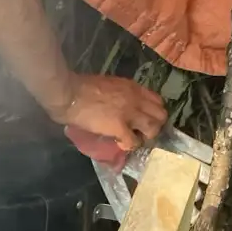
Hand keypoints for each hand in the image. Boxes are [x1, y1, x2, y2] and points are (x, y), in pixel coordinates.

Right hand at [49, 74, 166, 151]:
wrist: (70, 94)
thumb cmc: (84, 87)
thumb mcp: (111, 85)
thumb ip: (123, 94)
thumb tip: (126, 106)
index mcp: (133, 87)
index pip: (158, 101)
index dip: (154, 112)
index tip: (146, 119)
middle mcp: (136, 99)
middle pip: (161, 116)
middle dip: (155, 125)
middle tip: (142, 131)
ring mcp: (129, 114)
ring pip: (153, 129)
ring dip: (145, 136)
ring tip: (134, 138)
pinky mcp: (119, 127)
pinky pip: (134, 142)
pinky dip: (129, 146)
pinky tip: (120, 143)